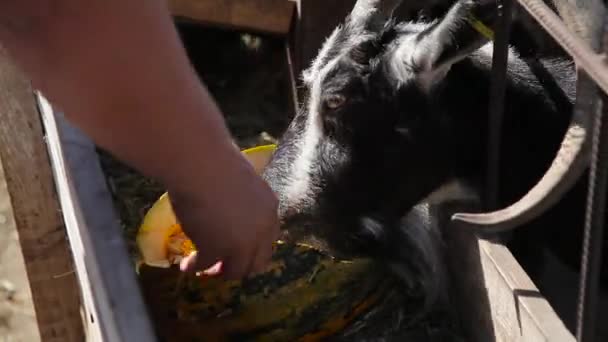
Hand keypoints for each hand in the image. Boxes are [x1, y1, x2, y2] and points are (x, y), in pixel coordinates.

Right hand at [168, 147, 280, 279]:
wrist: (201, 165)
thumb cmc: (216, 163)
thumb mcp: (240, 183)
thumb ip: (243, 202)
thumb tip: (230, 211)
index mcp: (269, 210)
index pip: (269, 240)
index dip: (254, 249)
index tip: (240, 251)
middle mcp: (261, 231)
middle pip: (257, 262)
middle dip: (241, 267)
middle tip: (223, 267)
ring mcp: (241, 244)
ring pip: (235, 271)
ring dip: (219, 272)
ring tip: (204, 270)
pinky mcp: (217, 250)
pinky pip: (205, 265)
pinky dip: (194, 267)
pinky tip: (186, 266)